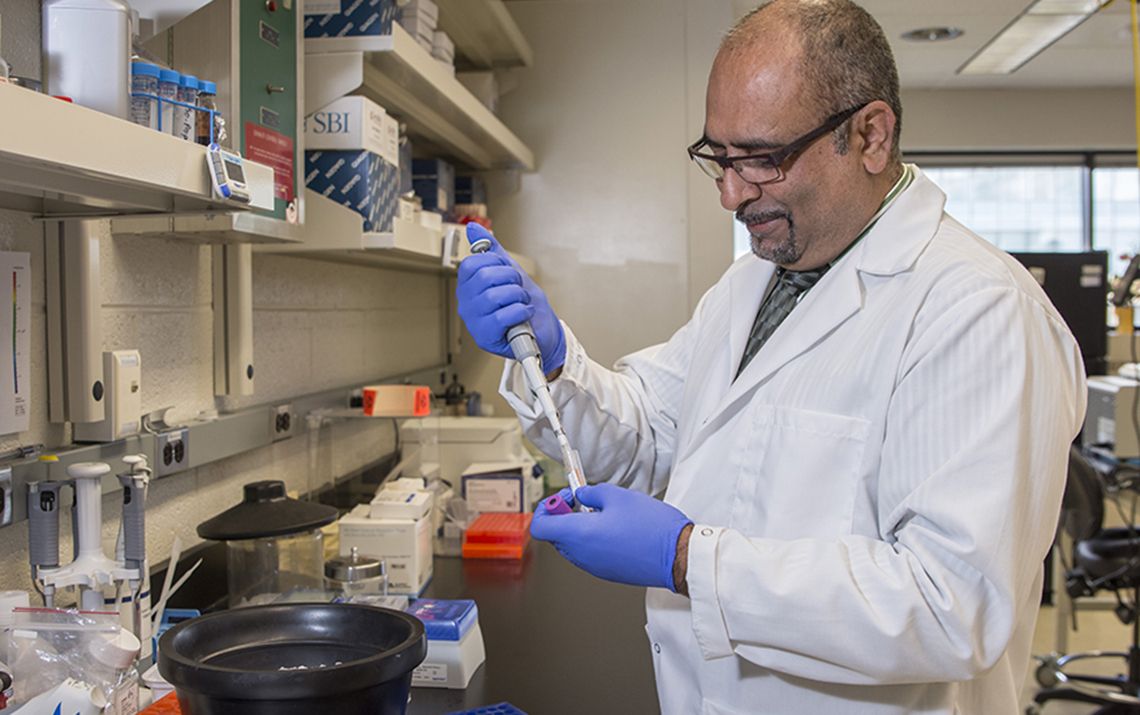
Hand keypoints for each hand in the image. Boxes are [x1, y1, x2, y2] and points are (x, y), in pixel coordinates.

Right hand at [456, 224, 565, 372]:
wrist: (543, 332)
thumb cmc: (524, 303)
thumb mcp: (509, 272)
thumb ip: (491, 250)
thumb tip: (473, 228)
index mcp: (467, 287)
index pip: (472, 264)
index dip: (497, 264)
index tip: (508, 273)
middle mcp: (466, 304)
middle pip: (484, 277)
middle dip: (511, 279)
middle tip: (519, 290)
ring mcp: (474, 322)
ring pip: (494, 296)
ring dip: (518, 297)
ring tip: (522, 304)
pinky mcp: (485, 337)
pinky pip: (502, 316)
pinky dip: (521, 312)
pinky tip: (524, 315)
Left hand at [531, 483, 692, 590]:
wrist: (678, 556)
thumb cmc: (652, 528)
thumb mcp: (618, 496)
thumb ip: (591, 493)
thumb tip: (581, 496)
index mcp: (578, 535)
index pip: (540, 526)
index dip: (546, 507)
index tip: (562, 497)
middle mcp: (581, 555)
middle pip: (556, 535)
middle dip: (564, 514)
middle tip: (582, 500)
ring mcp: (594, 567)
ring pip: (573, 544)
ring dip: (579, 527)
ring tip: (602, 513)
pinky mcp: (607, 572)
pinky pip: (589, 554)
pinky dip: (592, 539)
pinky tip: (614, 527)